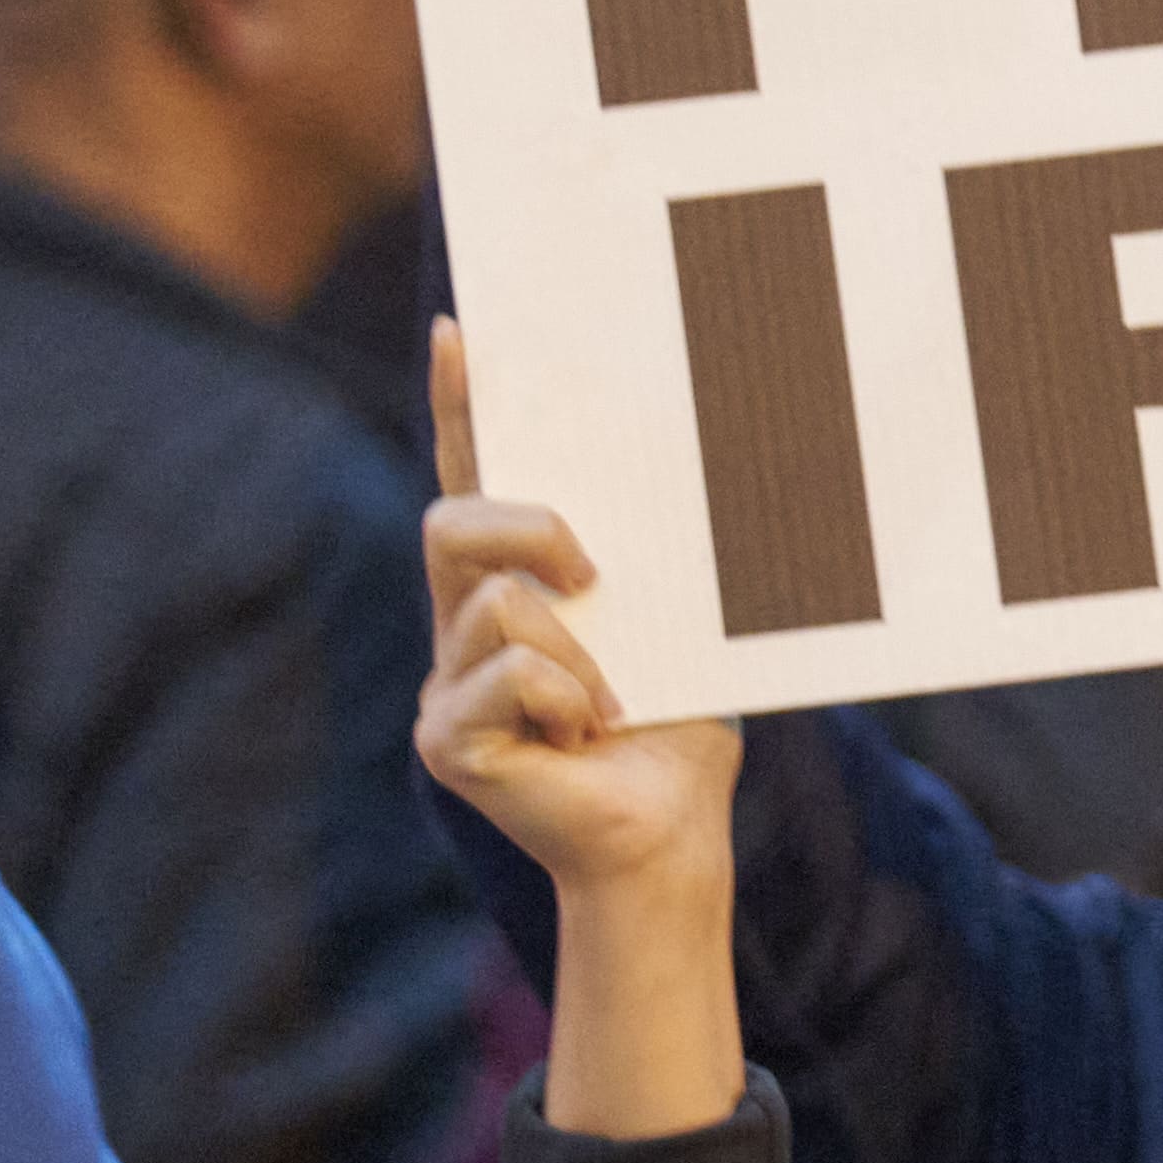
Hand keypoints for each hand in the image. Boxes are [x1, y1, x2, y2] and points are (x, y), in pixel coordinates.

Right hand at [416, 326, 743, 913]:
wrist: (671, 833)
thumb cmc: (679, 726)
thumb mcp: (679, 616)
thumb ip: (659, 554)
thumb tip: (717, 453)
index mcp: (516, 584)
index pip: (478, 478)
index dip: (463, 407)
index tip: (462, 330)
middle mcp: (463, 625)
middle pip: (454, 521)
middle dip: (529, 529)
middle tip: (596, 569)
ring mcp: (445, 683)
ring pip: (494, 604)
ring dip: (577, 648)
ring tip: (610, 700)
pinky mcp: (447, 738)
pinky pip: (504, 674)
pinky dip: (567, 696)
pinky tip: (586, 734)